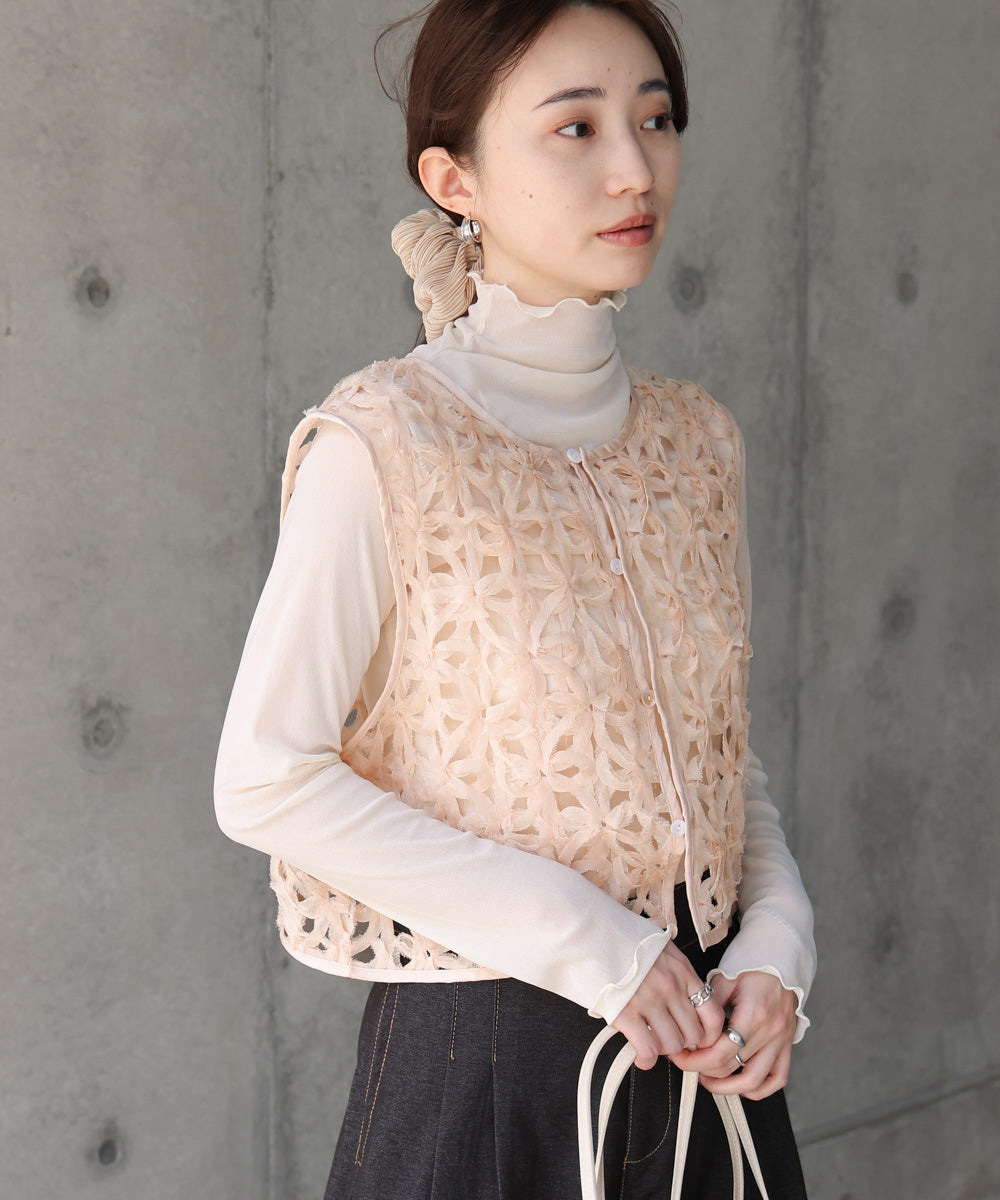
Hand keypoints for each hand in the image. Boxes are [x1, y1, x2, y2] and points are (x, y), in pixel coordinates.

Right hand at [612, 941, 725, 1069]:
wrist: (586, 932)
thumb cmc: (618, 937)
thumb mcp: (657, 946)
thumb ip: (674, 969)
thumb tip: (684, 991)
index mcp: (681, 969)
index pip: (713, 1014)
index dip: (709, 1034)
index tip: (698, 1038)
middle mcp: (669, 986)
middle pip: (694, 1034)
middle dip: (683, 1043)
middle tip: (669, 1039)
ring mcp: (648, 1000)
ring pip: (673, 1045)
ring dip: (663, 1050)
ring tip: (652, 1042)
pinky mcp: (625, 1012)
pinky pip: (648, 1050)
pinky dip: (646, 1060)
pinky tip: (640, 1056)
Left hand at [671, 971, 797, 1098]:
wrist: (783, 958)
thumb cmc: (753, 963)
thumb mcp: (726, 977)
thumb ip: (709, 1002)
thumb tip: (689, 1024)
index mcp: (753, 1014)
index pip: (719, 1052)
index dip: (694, 1060)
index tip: (679, 1055)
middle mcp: (769, 1031)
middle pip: (731, 1066)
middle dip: (703, 1070)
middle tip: (687, 1064)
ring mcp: (780, 1041)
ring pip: (754, 1081)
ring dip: (728, 1087)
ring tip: (709, 1080)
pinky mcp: (787, 1044)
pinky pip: (777, 1078)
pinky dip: (759, 1088)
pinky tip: (740, 1084)